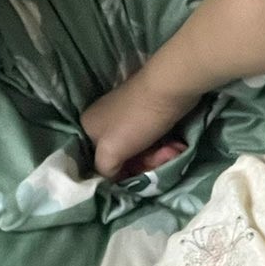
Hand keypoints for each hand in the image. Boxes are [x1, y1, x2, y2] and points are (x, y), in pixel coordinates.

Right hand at [81, 66, 199, 179]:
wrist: (171, 87)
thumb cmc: (137, 120)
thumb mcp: (111, 151)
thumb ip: (104, 170)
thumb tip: (113, 177)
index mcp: (89, 129)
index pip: (100, 164)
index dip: (121, 174)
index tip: (141, 174)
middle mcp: (103, 123)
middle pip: (123, 160)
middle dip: (145, 165)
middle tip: (162, 159)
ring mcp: (125, 118)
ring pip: (140, 153)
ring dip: (158, 158)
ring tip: (173, 150)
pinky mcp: (146, 116)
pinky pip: (152, 143)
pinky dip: (164, 148)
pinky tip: (176, 145)